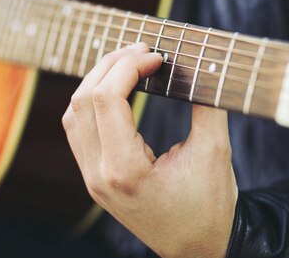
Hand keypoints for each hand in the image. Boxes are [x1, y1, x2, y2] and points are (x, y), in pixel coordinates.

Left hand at [63, 43, 237, 257]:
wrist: (198, 250)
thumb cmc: (209, 207)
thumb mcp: (215, 152)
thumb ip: (206, 103)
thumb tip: (199, 65)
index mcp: (124, 171)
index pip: (106, 99)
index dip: (129, 66)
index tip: (158, 56)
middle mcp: (98, 175)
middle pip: (82, 100)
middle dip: (111, 65)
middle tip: (143, 51)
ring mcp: (91, 178)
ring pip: (73, 114)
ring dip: (97, 81)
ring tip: (128, 64)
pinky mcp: (94, 178)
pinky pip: (78, 129)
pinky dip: (92, 102)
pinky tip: (116, 90)